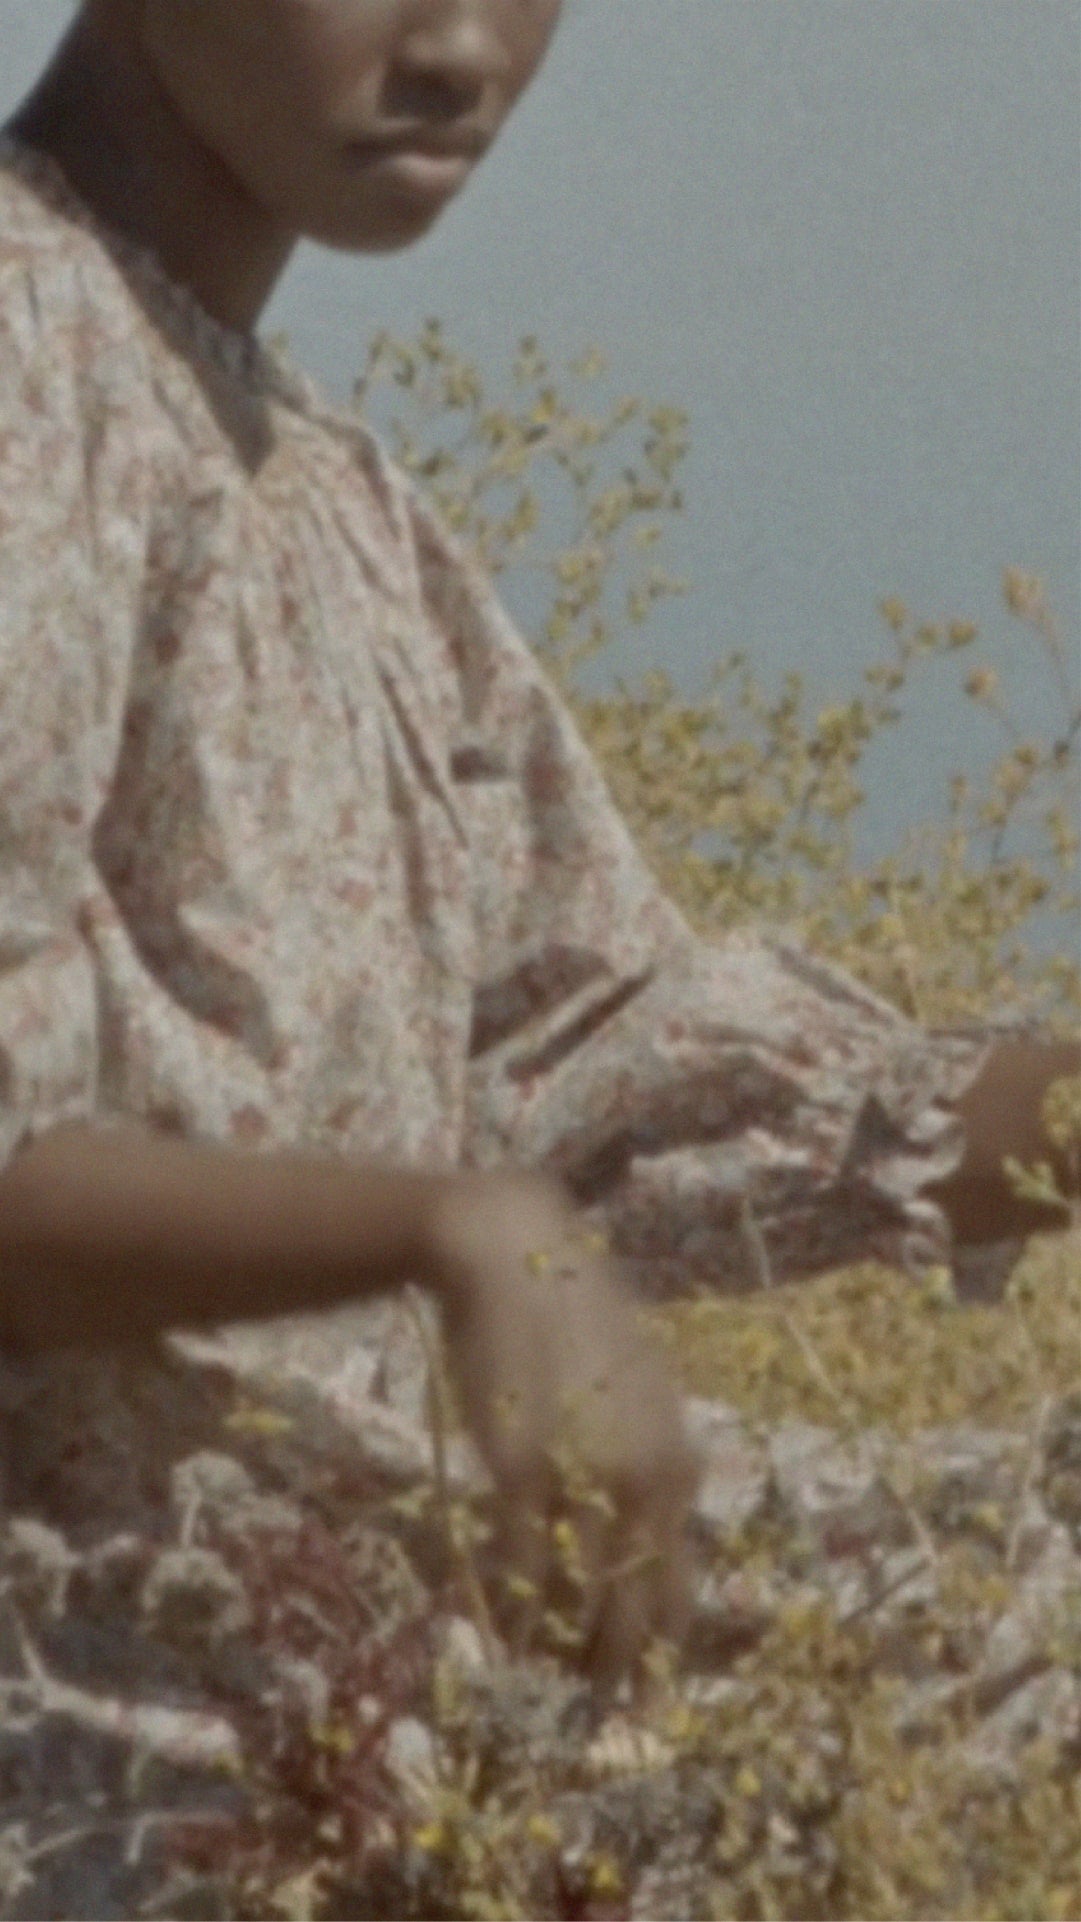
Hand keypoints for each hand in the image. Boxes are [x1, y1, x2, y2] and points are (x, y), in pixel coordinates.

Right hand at [426, 1170, 699, 1695]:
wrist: (515, 1258)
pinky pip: (520, 1564)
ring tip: (534, 1675)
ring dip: (555, 1648)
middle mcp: (643, 1478)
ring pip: (575, 1594)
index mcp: (678, 1462)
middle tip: (587, 1711)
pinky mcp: (521, 1469)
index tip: (636, 1694)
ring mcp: (583, 1476)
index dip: (654, 1649)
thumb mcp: (639, 1393)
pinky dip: (509, 1607)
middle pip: (633, 1605)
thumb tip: (653, 1536)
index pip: (676, 1585)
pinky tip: (495, 1629)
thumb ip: (651, 1464)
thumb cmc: (576, 1321)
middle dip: (610, 1668)